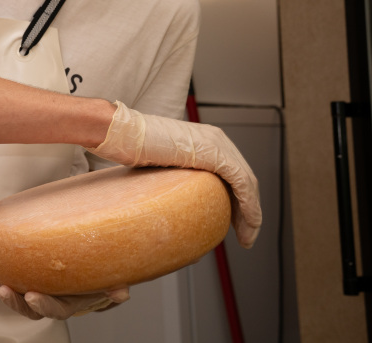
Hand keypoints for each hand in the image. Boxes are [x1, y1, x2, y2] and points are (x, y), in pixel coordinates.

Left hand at [0, 278, 129, 319]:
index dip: (43, 305)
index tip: (33, 295)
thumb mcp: (105, 283)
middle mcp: (48, 303)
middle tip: (7, 290)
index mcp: (68, 304)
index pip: (55, 310)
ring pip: (16, 299)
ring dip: (1, 294)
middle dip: (17, 302)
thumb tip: (122, 291)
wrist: (83, 274)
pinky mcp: (23, 283)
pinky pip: (7, 286)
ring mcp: (34, 294)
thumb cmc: (94, 279)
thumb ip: (113, 289)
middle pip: (30, 310)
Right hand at [86, 101, 261, 248]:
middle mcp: (216, 138)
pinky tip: (246, 226)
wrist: (121, 132)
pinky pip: (242, 183)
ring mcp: (216, 143)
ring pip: (247, 183)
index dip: (239, 200)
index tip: (235, 223)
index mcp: (205, 139)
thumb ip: (172, 178)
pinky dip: (249, 207)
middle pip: (244, 178)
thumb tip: (167, 203)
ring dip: (251, 214)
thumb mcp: (158, 165)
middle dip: (248, 210)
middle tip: (244, 236)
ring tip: (246, 238)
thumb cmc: (129, 148)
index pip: (233, 172)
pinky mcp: (214, 152)